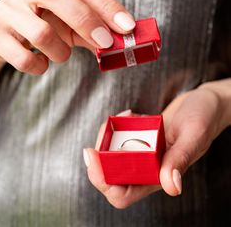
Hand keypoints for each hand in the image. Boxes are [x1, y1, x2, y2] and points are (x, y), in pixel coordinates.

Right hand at [0, 0, 134, 74]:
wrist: (4, 34)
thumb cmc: (43, 24)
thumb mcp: (69, 23)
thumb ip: (93, 29)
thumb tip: (120, 43)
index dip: (107, 5)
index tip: (128, 26)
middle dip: (85, 20)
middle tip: (105, 43)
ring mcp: (7, 11)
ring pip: (40, 32)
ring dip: (60, 52)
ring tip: (62, 55)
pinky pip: (22, 57)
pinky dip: (39, 66)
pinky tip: (42, 63)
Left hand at [84, 83, 230, 208]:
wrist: (205, 104)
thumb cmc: (204, 119)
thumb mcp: (193, 135)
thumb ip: (180, 158)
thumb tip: (171, 186)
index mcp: (160, 176)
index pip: (123, 193)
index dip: (103, 182)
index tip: (93, 155)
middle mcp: (148, 168)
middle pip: (110, 177)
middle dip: (98, 159)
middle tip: (100, 133)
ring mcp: (144, 153)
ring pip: (112, 156)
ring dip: (107, 138)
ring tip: (123, 116)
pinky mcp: (143, 139)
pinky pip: (120, 138)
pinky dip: (117, 126)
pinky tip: (129, 113)